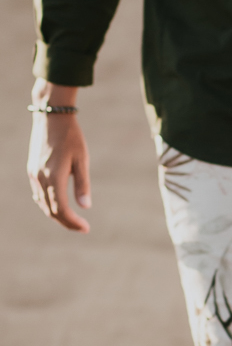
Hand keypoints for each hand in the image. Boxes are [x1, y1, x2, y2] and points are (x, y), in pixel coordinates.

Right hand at [27, 87, 91, 232]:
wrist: (51, 117)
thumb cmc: (71, 136)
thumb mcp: (81, 158)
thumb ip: (82, 183)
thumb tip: (85, 206)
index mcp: (53, 177)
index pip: (61, 209)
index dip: (73, 222)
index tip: (86, 228)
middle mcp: (40, 179)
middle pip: (50, 210)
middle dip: (66, 221)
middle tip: (82, 227)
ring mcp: (33, 175)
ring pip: (43, 203)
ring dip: (56, 214)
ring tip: (72, 219)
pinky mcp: (32, 170)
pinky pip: (38, 194)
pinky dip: (48, 204)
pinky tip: (57, 205)